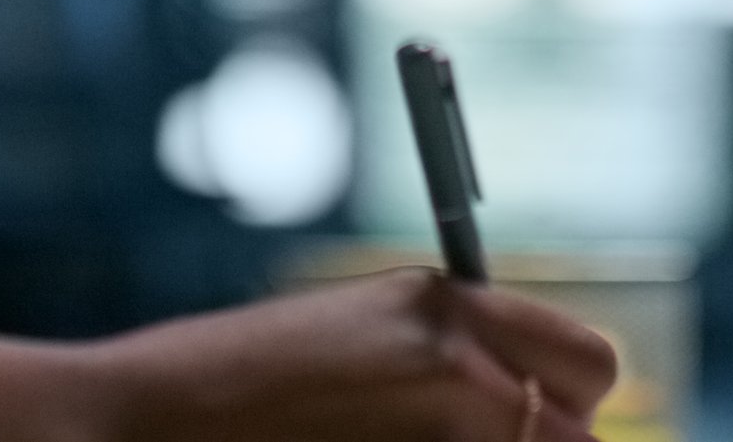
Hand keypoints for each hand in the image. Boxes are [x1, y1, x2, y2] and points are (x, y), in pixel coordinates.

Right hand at [93, 269, 619, 441]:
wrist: (142, 421)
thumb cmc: (232, 388)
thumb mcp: (356, 338)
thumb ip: (446, 358)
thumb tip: (524, 411)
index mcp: (444, 303)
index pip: (590, 366)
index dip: (568, 406)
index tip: (539, 424)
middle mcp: (457, 359)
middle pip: (575, 436)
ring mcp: (440, 420)